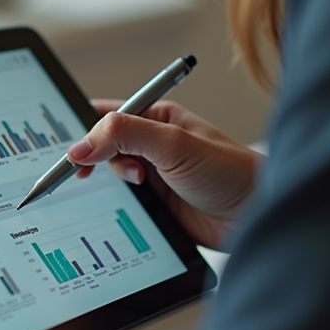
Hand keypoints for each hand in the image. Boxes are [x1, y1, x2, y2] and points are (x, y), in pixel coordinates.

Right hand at [71, 100, 260, 247]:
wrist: (256, 216)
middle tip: (91, 171)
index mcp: (158, 117)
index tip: (72, 149)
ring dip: (112, 181)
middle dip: (97, 156)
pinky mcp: (156, 204)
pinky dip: (118, 202)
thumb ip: (124, 135)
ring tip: (139, 185)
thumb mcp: (173, 144)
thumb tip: (81, 143)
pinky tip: (131, 204)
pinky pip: (123, 200)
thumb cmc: (230, 171)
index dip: (85, 128)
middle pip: (103, 145)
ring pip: (111, 174)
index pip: (108, 113)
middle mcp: (154, 143)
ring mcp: (154, 174)